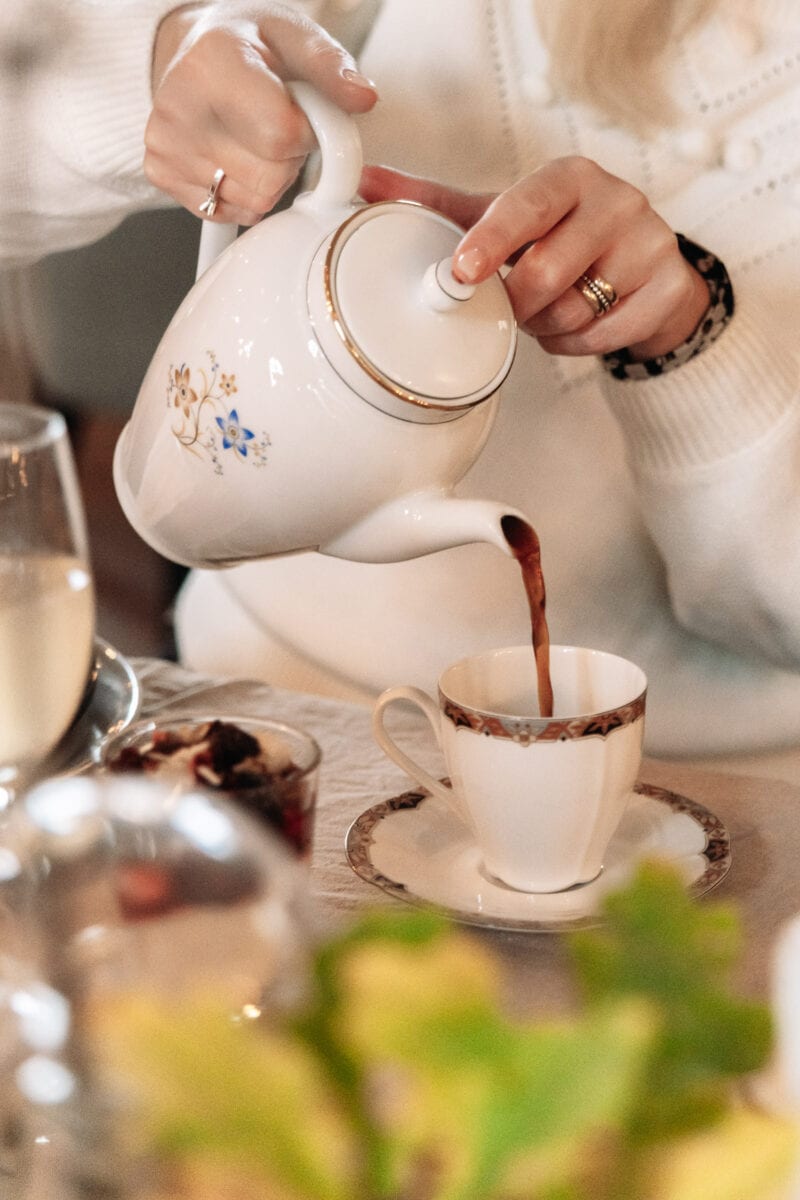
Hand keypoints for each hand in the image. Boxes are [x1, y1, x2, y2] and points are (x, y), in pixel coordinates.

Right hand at [146, 2, 377, 226]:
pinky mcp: (162, 174)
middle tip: (275, 121)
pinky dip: (244, 192)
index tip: (304, 113)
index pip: (281, 136)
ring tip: (253, 135)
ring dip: (270, 177)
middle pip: (270, 176)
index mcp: (211, 64)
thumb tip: (362, 97)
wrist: (191, 49)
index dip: (308, 134)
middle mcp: (179, 107)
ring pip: (255, 200)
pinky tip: (234, 154)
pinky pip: (232, 212)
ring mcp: (166, 146)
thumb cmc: (243, 41)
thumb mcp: (292, 33)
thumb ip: (331, 66)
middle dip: (290, 158)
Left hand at [360, 160, 709, 360]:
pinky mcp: (670, 287)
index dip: (493, 240)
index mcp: (569, 177)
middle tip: (512, 303)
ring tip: (546, 308)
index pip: (527, 205)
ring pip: (574, 311)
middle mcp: (616, 201)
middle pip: (547, 275)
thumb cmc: (556, 237)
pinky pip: (603, 337)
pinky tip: (578, 323)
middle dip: (517, 305)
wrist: (643, 269)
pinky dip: (577, 343)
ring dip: (545, 326)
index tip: (463, 271)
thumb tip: (361, 183)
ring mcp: (650, 243)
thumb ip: (433, 203)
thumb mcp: (500, 215)